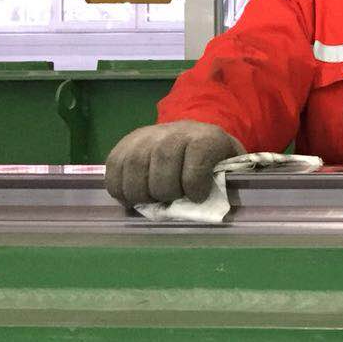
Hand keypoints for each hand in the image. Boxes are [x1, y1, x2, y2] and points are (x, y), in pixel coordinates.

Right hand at [104, 121, 244, 205]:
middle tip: (171, 200)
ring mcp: (146, 136)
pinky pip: (114, 169)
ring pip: (135, 167)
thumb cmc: (211, 160)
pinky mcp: (125, 144)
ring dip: (141, 194)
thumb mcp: (228, 168)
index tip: (197, 197)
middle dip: (166, 192)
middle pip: (163, 166)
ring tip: (152, 200)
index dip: (194, 185)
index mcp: (205, 138)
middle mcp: (174, 132)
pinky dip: (120, 189)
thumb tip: (215, 208)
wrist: (191, 136)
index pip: (196, 162)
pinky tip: (132, 198)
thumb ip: (224, 184)